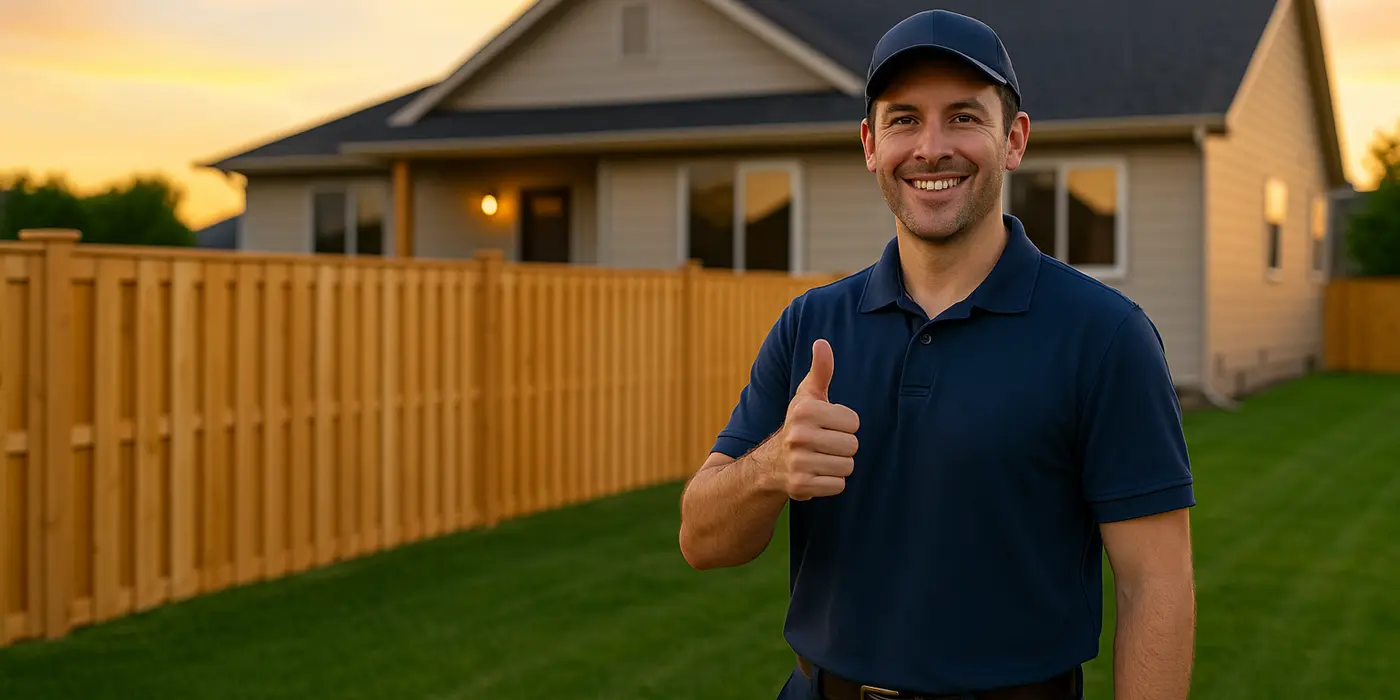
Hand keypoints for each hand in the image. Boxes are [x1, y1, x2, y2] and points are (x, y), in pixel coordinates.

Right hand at [771, 339, 859, 499]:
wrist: (771, 463)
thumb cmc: (799, 423)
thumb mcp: (808, 396)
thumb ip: (820, 370)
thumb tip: (822, 343)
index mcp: (804, 411)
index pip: (854, 422)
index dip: (844, 425)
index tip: (827, 426)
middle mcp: (798, 435)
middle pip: (853, 446)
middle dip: (842, 447)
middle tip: (824, 445)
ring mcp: (798, 462)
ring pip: (847, 466)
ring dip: (838, 465)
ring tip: (820, 459)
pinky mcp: (800, 486)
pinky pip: (838, 486)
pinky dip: (831, 483)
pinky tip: (816, 474)